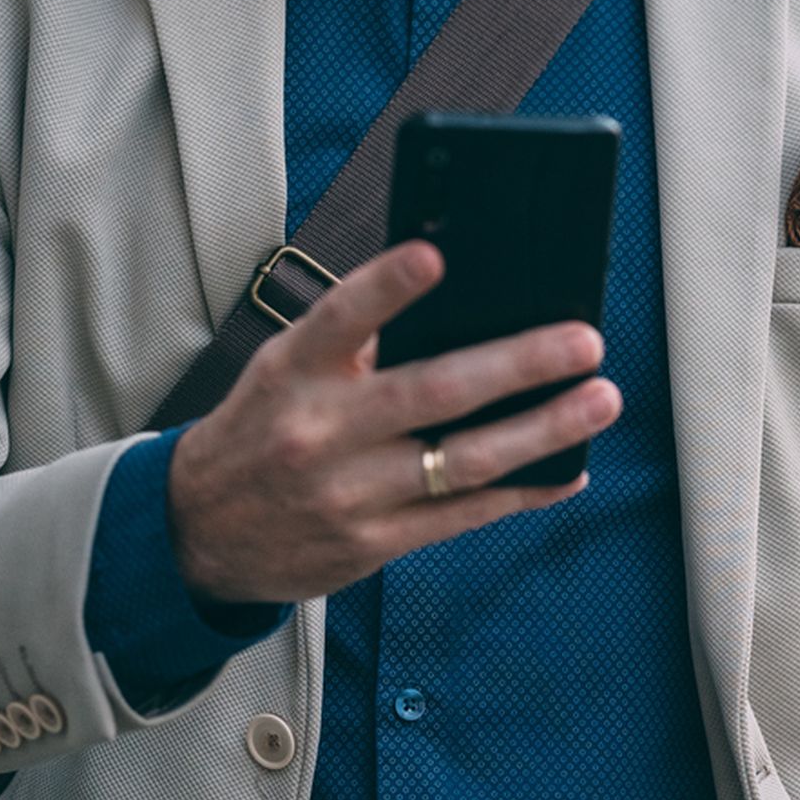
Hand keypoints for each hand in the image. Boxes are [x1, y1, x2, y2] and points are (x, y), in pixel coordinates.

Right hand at [166, 240, 610, 607]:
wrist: (200, 532)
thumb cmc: (263, 428)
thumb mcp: (285, 370)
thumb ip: (355, 341)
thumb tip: (463, 306)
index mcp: (294, 371)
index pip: (341, 318)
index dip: (387, 286)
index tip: (435, 256)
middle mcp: (320, 432)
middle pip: (431, 393)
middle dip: (517, 365)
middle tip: (583, 341)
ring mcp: (348, 494)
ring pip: (463, 461)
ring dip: (543, 431)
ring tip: (599, 401)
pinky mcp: (371, 544)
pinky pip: (462, 515)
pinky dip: (522, 491)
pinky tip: (567, 469)